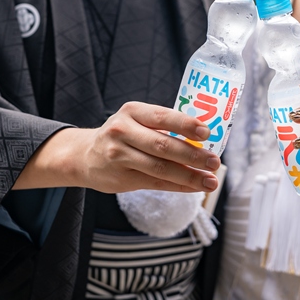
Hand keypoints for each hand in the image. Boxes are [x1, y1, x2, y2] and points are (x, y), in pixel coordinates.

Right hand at [16, 101, 220, 193]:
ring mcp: (120, 156)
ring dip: (189, 176)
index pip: (162, 116)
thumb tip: (204, 137)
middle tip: (214, 162)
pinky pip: (155, 183)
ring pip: (160, 168)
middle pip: (162, 145)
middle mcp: (123, 132)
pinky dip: (178, 186)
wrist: (85, 156)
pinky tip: (195, 188)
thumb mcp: (136, 120)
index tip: (207, 132)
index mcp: (132, 111)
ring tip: (211, 181)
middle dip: (192, 155)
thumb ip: (162, 125)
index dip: (185, 124)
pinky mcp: (122, 178)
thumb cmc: (122, 135)